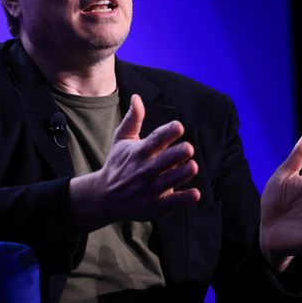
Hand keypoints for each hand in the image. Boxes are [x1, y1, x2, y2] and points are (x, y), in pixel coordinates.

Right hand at [69, 94, 200, 232]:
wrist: (105, 196)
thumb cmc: (118, 163)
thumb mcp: (121, 140)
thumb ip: (132, 119)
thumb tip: (136, 96)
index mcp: (138, 153)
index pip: (154, 140)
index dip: (167, 133)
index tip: (179, 126)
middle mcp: (144, 170)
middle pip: (163, 161)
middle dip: (176, 154)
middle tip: (189, 148)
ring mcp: (150, 189)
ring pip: (169, 181)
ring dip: (182, 174)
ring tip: (193, 167)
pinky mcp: (155, 206)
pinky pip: (171, 202)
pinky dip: (184, 199)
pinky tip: (196, 194)